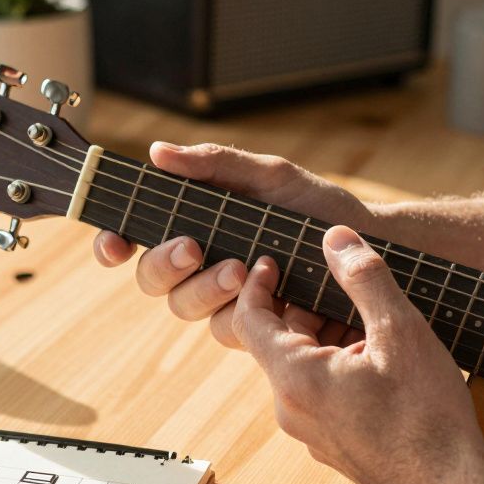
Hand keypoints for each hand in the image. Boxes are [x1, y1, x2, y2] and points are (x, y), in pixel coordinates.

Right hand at [93, 142, 372, 348]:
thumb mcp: (270, 178)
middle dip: (164, 264)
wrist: (371, 250)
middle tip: (193, 248)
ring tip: (241, 270)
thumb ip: (216, 166)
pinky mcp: (252, 331)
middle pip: (152, 278)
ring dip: (205, 288)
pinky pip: (225, 331)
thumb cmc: (317, 210)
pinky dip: (243, 313)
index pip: (138, 237)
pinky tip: (272, 297)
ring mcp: (225, 300)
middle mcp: (202, 266)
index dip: (113, 242)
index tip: (114, 243)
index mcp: (197, 226)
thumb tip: (158, 152)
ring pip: (184, 307)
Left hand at [233, 225, 483, 483]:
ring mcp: (309, 433)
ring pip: (302, 369)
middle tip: (342, 285)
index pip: (250, 319)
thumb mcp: (400, 332)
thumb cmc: (427, 417)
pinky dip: (338, 367)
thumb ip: (364, 279)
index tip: (275, 260)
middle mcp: (290, 409)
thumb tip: (336, 238)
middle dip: (306, 308)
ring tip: (372, 322)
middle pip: (278, 342)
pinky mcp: (331, 446)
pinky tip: (380, 361)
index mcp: (294, 378)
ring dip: (327, 338)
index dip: (258, 284)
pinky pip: (320, 395)